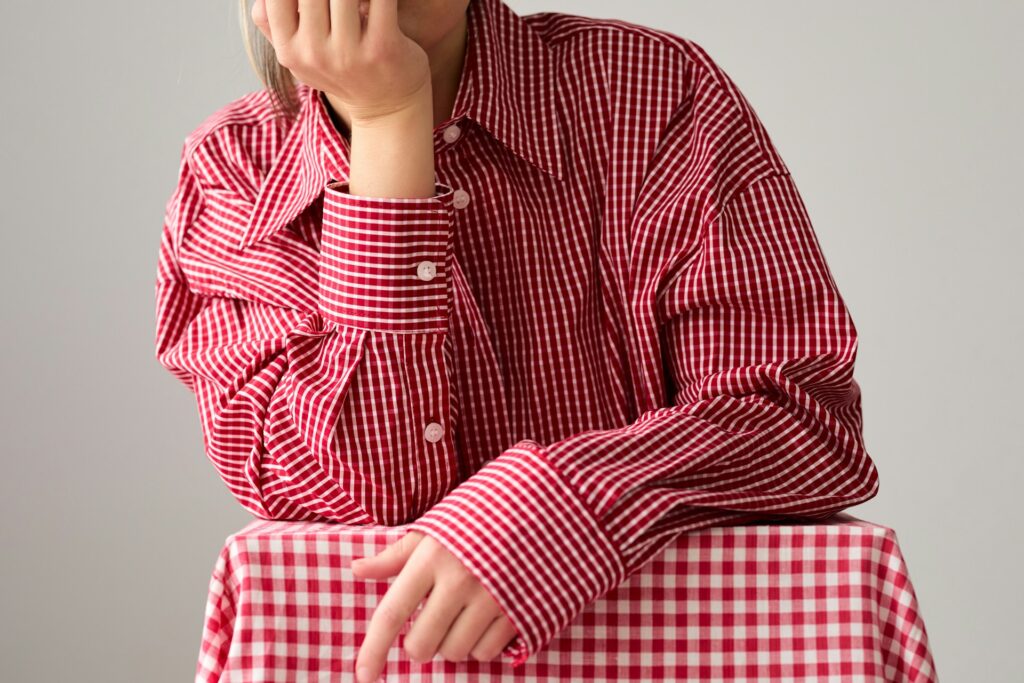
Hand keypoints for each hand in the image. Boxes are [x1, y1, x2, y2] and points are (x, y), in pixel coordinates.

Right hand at [252, 0, 432, 122]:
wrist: (387, 107)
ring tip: (359, 1)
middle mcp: (315, 54)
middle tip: (339, 1)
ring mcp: (349, 53)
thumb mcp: (299, 56)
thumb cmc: (341, 70)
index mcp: (289, 51)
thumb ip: (272, 23)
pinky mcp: (384, 47)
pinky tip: (379, 0)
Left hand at [350, 530, 517, 681]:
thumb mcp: (437, 528)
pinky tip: (487, 618)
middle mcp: (459, 580)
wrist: (540, 502)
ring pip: (454, 652)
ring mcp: (492, 598)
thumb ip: (397, 555)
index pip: (392, 613)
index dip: (374, 649)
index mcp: (432, 557)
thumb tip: (357, 570)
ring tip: (464, 613)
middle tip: (431, 621)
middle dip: (420, 643)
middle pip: (421, 645)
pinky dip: (481, 644)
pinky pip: (487, 653)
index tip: (364, 676)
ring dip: (452, 643)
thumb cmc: (480, 515)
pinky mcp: (519, 611)